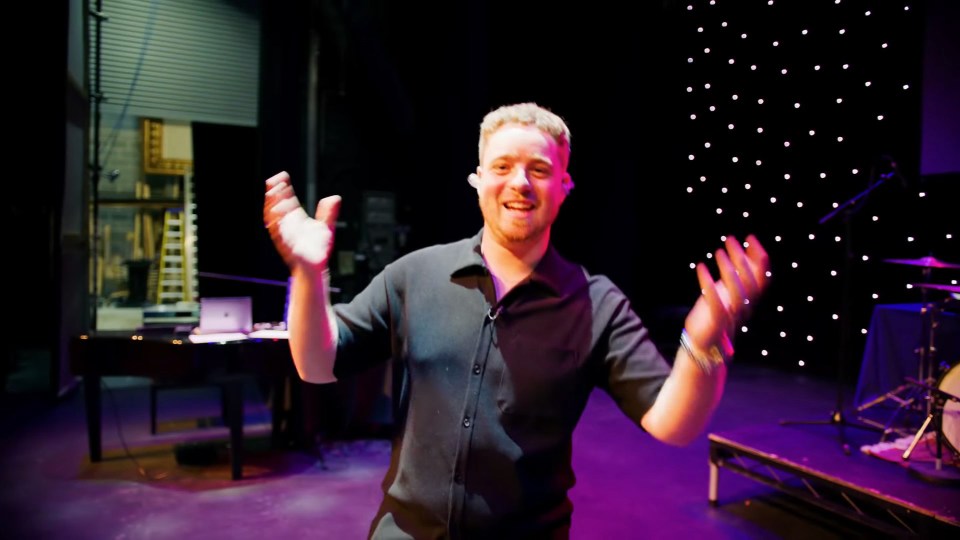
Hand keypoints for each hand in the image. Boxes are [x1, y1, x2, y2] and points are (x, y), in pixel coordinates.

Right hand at [263, 171, 340, 273]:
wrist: (315, 268)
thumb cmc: (318, 249)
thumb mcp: (326, 227)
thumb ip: (328, 212)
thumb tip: (334, 197)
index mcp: (295, 219)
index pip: (287, 200)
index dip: (284, 188)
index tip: (283, 175)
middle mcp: (288, 226)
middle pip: (278, 207)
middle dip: (275, 194)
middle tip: (274, 181)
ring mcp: (286, 236)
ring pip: (275, 220)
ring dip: (272, 208)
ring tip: (272, 195)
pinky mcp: (288, 247)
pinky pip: (279, 236)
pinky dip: (276, 227)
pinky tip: (275, 217)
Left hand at [684, 234, 769, 351]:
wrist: (705, 345)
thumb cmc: (716, 314)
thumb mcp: (727, 292)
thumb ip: (736, 275)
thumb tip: (742, 252)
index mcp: (749, 300)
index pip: (762, 277)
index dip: (759, 258)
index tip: (751, 238)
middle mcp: (744, 307)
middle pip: (750, 281)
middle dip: (742, 258)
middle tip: (730, 239)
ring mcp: (732, 315)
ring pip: (737, 292)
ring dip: (729, 269)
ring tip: (718, 251)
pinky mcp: (716, 322)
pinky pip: (715, 302)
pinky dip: (708, 284)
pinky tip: (701, 267)